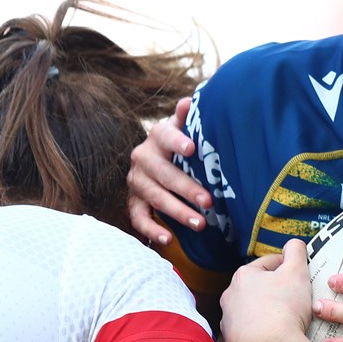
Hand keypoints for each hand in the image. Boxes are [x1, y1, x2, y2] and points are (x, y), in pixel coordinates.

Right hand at [127, 97, 210, 244]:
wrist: (157, 159)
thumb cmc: (179, 144)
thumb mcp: (183, 128)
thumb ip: (187, 118)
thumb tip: (190, 100)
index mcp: (157, 137)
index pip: (165, 136)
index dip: (177, 141)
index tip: (193, 148)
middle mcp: (142, 158)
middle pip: (163, 175)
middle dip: (186, 188)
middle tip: (208, 201)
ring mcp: (136, 182)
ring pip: (155, 198)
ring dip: (177, 212)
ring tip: (200, 224)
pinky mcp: (134, 201)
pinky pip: (138, 218)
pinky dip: (152, 230)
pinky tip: (168, 240)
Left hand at [220, 240, 313, 341]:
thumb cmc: (283, 310)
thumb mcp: (297, 272)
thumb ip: (296, 251)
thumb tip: (294, 244)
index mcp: (243, 276)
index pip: (270, 263)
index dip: (289, 267)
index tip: (301, 277)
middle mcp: (230, 296)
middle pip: (260, 288)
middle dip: (277, 292)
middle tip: (297, 300)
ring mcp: (228, 321)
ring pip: (253, 312)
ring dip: (268, 314)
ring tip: (288, 322)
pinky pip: (251, 334)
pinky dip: (262, 334)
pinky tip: (276, 339)